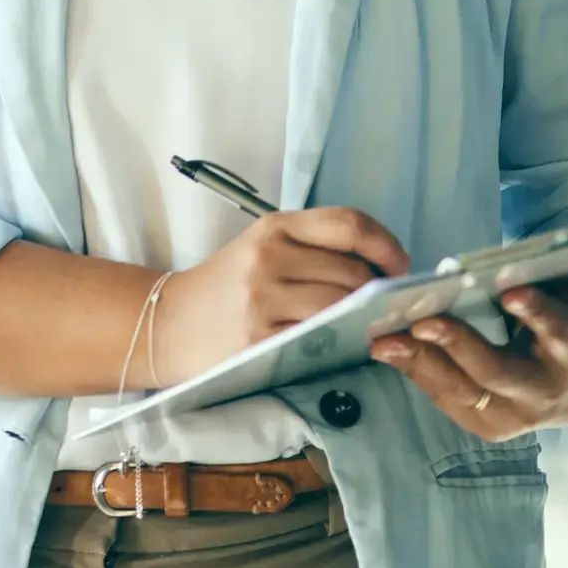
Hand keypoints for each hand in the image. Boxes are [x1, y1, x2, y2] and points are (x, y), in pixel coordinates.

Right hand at [158, 207, 409, 384]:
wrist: (167, 323)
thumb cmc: (223, 288)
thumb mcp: (261, 250)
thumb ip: (312, 250)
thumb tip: (379, 269)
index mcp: (274, 227)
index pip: (349, 224)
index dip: (386, 245)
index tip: (399, 267)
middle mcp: (270, 256)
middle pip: (353, 271)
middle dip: (378, 293)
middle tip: (383, 308)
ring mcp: (264, 297)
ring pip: (342, 306)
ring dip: (364, 320)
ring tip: (364, 326)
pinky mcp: (261, 336)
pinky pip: (320, 337)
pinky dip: (341, 341)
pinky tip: (342, 344)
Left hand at [369, 272, 567, 437]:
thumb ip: (559, 272)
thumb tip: (520, 254)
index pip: (561, 334)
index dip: (538, 314)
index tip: (511, 292)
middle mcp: (548, 391)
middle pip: (498, 372)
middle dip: (458, 345)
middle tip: (421, 321)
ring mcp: (517, 415)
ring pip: (464, 392)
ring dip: (421, 363)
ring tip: (383, 340)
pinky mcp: (489, 425)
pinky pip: (447, 400)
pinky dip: (416, 373)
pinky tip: (387, 350)